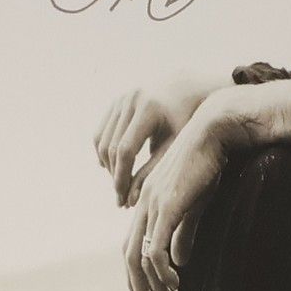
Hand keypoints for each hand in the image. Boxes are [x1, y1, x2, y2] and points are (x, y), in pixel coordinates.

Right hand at [92, 72, 220, 206]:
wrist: (190, 90)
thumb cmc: (188, 123)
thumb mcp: (175, 148)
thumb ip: (153, 172)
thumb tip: (131, 200)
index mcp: (150, 109)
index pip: (126, 150)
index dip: (122, 177)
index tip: (123, 199)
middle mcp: (131, 100)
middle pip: (110, 147)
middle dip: (113, 175)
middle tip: (120, 198)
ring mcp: (121, 98)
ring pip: (101, 140)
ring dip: (107, 165)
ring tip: (119, 184)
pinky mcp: (117, 101)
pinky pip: (102, 131)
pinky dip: (104, 151)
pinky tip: (113, 168)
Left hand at [121, 107, 230, 290]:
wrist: (214, 132)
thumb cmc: (207, 164)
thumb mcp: (194, 205)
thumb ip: (184, 233)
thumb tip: (178, 261)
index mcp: (146, 205)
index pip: (132, 250)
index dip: (139, 279)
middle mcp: (143, 207)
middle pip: (130, 260)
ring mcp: (152, 207)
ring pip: (141, 260)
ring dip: (156, 290)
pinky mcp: (166, 207)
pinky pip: (155, 249)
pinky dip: (162, 272)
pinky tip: (175, 285)